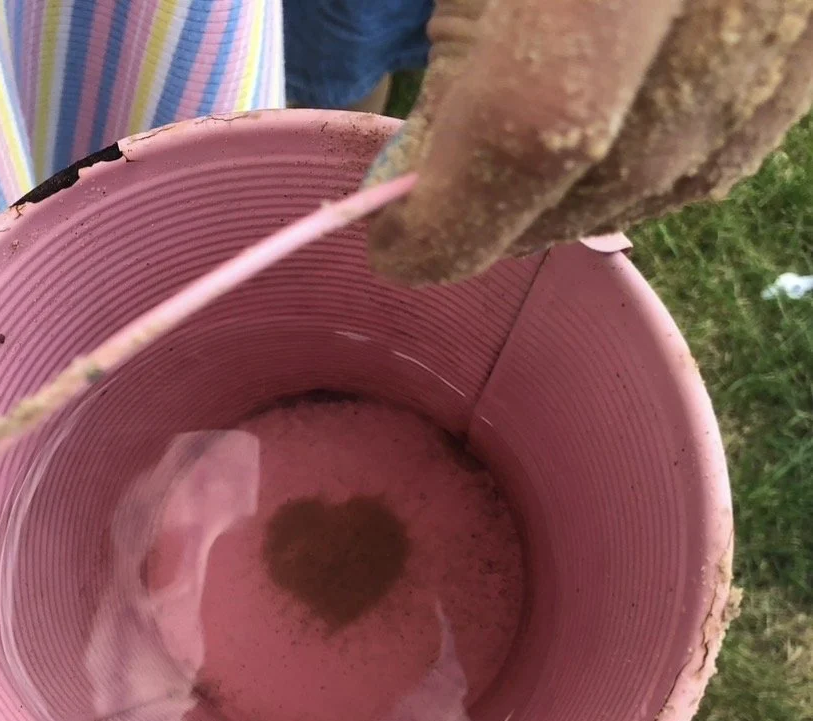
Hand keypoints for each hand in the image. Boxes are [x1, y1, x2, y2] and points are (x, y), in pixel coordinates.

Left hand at [366, 0, 812, 284]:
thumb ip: (448, 59)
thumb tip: (409, 184)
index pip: (537, 129)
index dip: (456, 218)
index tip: (394, 249)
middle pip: (616, 164)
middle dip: (509, 223)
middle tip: (442, 225)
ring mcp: (800, 7)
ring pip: (688, 166)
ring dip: (578, 207)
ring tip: (509, 195)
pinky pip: (744, 132)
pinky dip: (658, 170)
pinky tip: (599, 163)